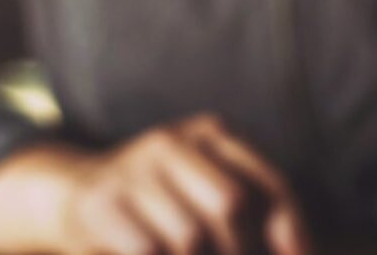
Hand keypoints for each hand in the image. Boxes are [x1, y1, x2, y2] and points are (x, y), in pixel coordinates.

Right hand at [0, 114, 312, 254]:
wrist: (72, 193)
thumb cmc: (162, 198)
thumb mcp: (207, 185)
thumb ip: (256, 208)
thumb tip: (304, 251)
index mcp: (211, 133)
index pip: (267, 181)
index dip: (291, 225)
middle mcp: (172, 142)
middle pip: (230, 204)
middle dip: (239, 247)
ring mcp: (133, 170)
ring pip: (190, 235)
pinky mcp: (101, 205)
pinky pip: (148, 250)